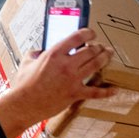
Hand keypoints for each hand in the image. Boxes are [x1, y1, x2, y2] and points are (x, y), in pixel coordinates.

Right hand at [0, 28, 115, 137]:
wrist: (23, 104)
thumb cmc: (23, 85)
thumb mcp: (26, 62)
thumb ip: (34, 53)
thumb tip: (38, 51)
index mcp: (54, 54)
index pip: (77, 37)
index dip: (88, 33)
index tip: (91, 33)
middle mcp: (66, 65)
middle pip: (90, 50)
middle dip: (97, 46)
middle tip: (100, 46)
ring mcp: (72, 80)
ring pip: (95, 65)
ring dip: (104, 58)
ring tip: (108, 54)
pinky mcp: (75, 94)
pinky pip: (95, 93)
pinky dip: (106, 92)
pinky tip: (114, 89)